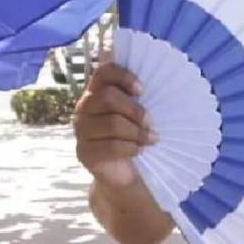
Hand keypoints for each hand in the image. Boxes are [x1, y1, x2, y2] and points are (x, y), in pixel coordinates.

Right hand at [73, 60, 153, 189]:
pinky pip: (110, 146)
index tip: (142, 90)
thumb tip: (161, 85)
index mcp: (96, 91)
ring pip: (111, 123)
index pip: (103, 72)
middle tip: (150, 121)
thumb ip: (138, 98)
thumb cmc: (132, 134)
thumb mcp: (135, 113)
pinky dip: (130, 147)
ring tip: (150, 139)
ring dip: (137, 132)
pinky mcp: (84, 152)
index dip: (123, 76)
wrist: (122, 171)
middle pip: (107, 97)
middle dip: (135, 110)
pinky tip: (139, 150)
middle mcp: (84, 107)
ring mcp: (81, 130)